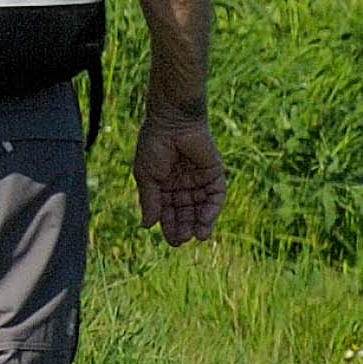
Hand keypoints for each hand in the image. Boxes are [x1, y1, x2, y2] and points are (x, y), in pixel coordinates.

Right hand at [134, 111, 224, 245]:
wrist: (172, 122)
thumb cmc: (154, 145)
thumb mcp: (147, 176)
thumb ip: (150, 201)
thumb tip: (147, 226)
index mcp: (163, 184)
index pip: (167, 211)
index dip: (169, 226)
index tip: (171, 241)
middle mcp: (181, 184)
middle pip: (185, 211)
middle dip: (184, 226)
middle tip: (182, 241)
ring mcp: (198, 179)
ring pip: (201, 207)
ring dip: (200, 222)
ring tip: (198, 236)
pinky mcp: (214, 174)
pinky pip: (215, 196)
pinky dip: (212, 210)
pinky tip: (205, 223)